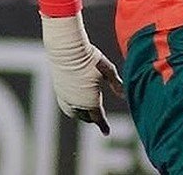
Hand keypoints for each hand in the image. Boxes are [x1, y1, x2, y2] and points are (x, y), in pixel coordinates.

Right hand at [40, 13, 124, 135]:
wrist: (66, 50)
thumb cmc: (90, 58)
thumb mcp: (108, 70)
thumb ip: (116, 84)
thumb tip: (124, 95)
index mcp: (90, 100)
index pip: (98, 117)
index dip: (103, 125)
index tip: (106, 132)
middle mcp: (76, 102)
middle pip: (86, 116)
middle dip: (93, 118)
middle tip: (99, 119)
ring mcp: (65, 98)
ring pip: (74, 113)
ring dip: (82, 114)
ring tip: (88, 112)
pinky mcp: (58, 91)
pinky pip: (66, 106)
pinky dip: (72, 108)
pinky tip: (76, 103)